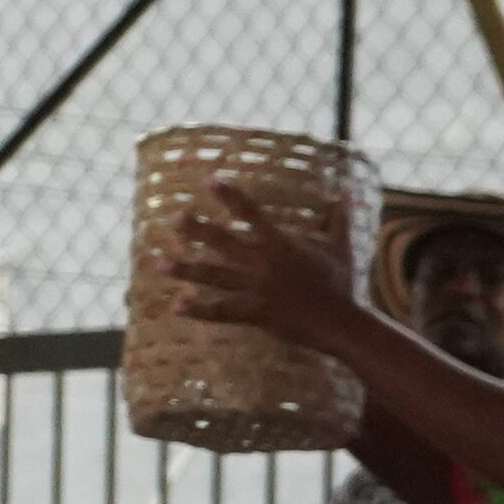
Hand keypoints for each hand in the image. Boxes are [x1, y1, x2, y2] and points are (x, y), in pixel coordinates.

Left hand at [159, 175, 370, 346]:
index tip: (209, 180)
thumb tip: (346, 194)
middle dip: (195, 230)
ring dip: (184, 269)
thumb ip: (337, 221)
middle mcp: (263, 262)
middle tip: (172, 219)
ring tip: (158, 263)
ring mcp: (256, 288)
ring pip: (213, 276)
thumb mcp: (339, 249)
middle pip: (222, 242)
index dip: (229, 195)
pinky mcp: (254, 312)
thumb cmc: (340, 285)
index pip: (250, 213)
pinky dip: (199, 310)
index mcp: (280, 243)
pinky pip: (221, 311)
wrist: (339, 323)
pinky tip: (177, 307)